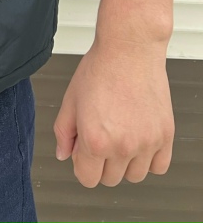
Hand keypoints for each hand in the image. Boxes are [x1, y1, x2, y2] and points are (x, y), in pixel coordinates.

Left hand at [53, 35, 174, 187]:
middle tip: (100, 134)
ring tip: (119, 133)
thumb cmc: (100, 69)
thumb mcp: (70, 99)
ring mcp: (147, 143)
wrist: (129, 49)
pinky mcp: (165, 135)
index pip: (87, 179)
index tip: (83, 149)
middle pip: (110, 179)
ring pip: (135, 176)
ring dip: (125, 162)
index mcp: (95, 140)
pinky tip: (138, 138)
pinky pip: (159, 167)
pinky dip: (149, 159)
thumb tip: (63, 154)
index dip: (81, 163)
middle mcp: (123, 146)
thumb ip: (63, 132)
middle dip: (101, 162)